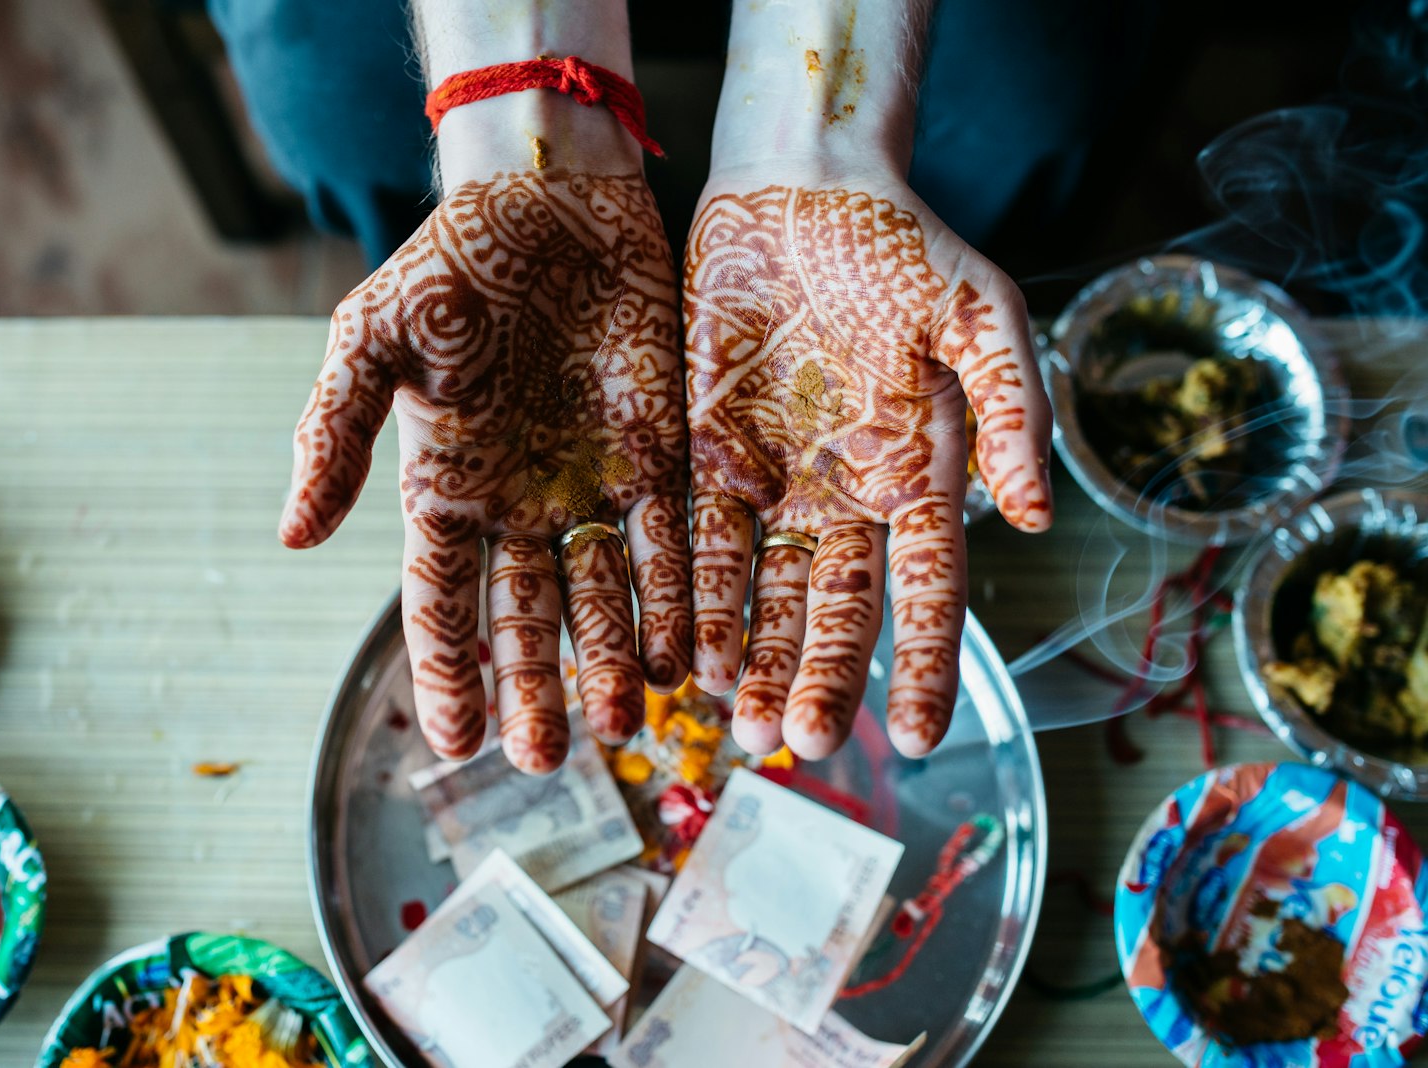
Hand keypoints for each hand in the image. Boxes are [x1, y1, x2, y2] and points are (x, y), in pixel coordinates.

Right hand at [281, 169, 690, 773]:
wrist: (548, 197)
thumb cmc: (450, 264)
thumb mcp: (372, 339)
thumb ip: (333, 433)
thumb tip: (293, 537)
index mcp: (448, 488)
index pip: (442, 603)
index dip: (448, 671)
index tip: (455, 744)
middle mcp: (523, 504)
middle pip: (531, 617)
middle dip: (539, 687)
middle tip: (548, 757)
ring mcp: (597, 484)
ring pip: (609, 592)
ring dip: (617, 655)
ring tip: (632, 718)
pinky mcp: (663, 454)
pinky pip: (675, 537)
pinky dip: (682, 593)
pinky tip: (690, 648)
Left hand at [683, 169, 1051, 760]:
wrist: (802, 186)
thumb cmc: (905, 244)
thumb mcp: (982, 316)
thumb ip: (1011, 412)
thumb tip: (1037, 517)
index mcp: (918, 474)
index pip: (931, 589)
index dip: (929, 662)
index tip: (926, 738)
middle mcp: (844, 496)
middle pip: (834, 609)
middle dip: (822, 677)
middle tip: (803, 743)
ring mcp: (772, 481)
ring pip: (762, 593)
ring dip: (753, 658)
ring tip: (742, 725)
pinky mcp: (704, 454)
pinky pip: (696, 537)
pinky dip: (690, 596)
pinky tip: (682, 654)